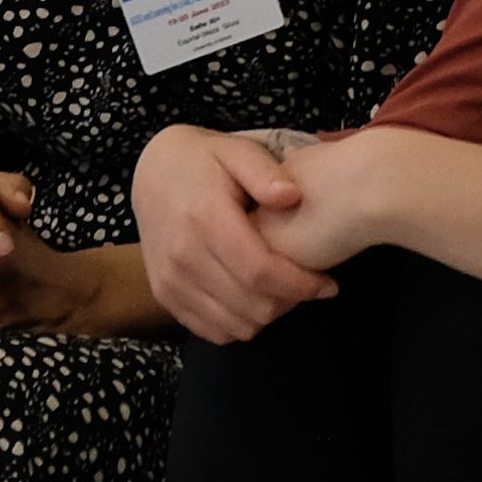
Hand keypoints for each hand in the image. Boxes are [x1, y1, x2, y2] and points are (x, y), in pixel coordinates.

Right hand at [131, 126, 335, 346]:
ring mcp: (171, 281)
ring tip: (280, 288)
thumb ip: (265, 172)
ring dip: (267, 315)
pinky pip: (214, 332)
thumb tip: (293, 197)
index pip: (260, 271)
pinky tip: (251, 296)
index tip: (329, 284)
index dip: (301, 285)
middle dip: (290, 302)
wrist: (152, 172)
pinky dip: (240, 323)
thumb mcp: (236, 150)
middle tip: (306, 283)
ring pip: (236, 326)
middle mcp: (183, 256)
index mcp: (205, 218)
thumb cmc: (203, 160)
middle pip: (253, 306)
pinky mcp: (165, 296)